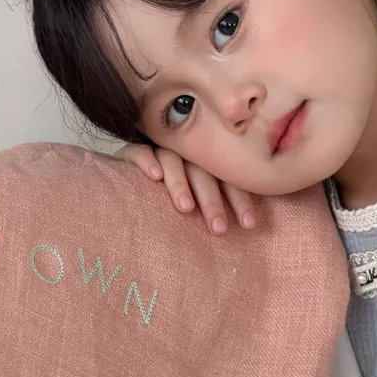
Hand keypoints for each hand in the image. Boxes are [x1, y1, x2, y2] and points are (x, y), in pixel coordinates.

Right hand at [112, 142, 256, 233]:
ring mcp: (158, 148)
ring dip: (180, 183)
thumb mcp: (198, 193)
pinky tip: (154, 176)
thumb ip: (218, 202)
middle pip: (202, 173)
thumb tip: (250, 226)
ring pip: (173, 162)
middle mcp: (185, 153)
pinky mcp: (130, 150)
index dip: (239, 200)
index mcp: (206, 163)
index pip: (227, 178)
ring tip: (186, 208)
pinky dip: (147, 161)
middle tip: (219, 228)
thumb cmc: (173, 187)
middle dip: (212, 201)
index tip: (249, 224)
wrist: (126, 167)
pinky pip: (139, 151)